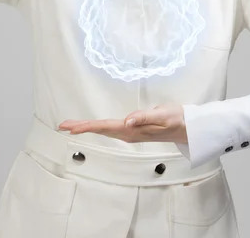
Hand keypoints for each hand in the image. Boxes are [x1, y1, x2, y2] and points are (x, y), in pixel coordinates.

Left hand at [58, 104, 187, 143]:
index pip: (104, 127)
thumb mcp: (162, 116)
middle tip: (62, 125)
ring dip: (87, 127)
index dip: (86, 126)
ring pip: (104, 130)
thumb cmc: (176, 119)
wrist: (188, 127)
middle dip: (81, 127)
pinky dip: (98, 126)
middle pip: (100, 129)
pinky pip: (110, 128)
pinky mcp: (133, 129)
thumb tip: (126, 121)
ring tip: (71, 125)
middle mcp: (128, 133)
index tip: (71, 127)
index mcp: (132, 130)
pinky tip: (93, 126)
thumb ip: (144, 118)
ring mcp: (130, 132)